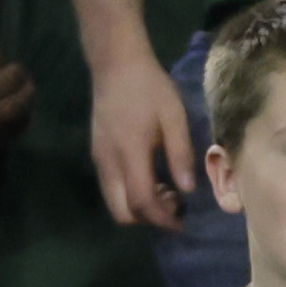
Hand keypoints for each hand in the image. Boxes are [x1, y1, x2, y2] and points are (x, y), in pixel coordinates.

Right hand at [88, 43, 194, 230]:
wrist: (115, 64)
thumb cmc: (149, 88)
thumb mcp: (174, 117)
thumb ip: (180, 154)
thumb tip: (187, 189)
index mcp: (129, 153)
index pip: (141, 201)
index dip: (162, 218)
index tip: (183, 222)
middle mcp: (108, 161)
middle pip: (121, 211)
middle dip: (148, 218)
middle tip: (175, 208)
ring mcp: (99, 158)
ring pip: (113, 201)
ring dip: (139, 206)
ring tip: (167, 192)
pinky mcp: (97, 152)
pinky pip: (111, 187)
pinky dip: (131, 193)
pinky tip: (153, 178)